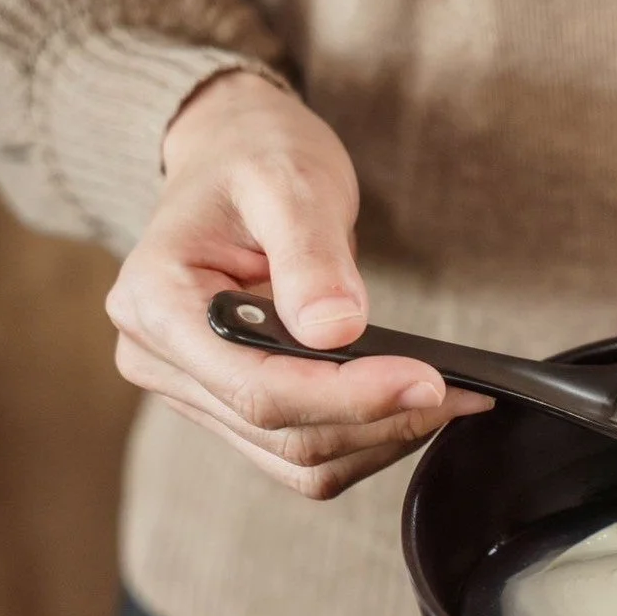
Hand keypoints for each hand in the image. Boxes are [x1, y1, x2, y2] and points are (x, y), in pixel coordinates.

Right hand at [106, 71, 490, 499]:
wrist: (234, 156)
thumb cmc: (255, 157)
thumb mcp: (287, 182)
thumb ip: (311, 255)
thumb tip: (336, 331)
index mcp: (155, 302)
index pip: (258, 387)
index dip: (349, 396)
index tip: (428, 382)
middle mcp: (160, 359)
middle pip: (282, 432)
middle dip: (381, 419)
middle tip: (461, 390)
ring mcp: (194, 391)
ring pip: (297, 459)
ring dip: (381, 439)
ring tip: (448, 397)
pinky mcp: (231, 407)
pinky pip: (303, 453)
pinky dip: (366, 439)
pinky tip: (410, 405)